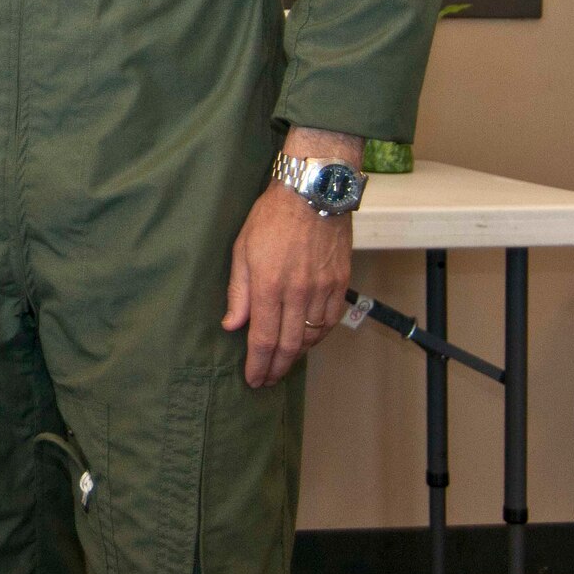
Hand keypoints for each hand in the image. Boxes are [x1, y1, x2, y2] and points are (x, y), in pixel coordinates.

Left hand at [223, 185, 351, 386]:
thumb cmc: (271, 217)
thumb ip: (239, 291)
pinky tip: (308, 338)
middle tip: (267, 380)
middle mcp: (298, 292)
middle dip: (276, 368)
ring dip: (298, 354)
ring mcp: (323, 289)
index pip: (263, 339)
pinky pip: (330, 320)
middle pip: (289, 345)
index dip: (258, 364)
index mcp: (269, 285)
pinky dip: (318, 335)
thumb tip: (233, 324)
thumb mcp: (242, 250)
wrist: (312, 194)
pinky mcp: (340, 283)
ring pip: (312, 336)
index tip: (253, 379)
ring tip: (283, 360)